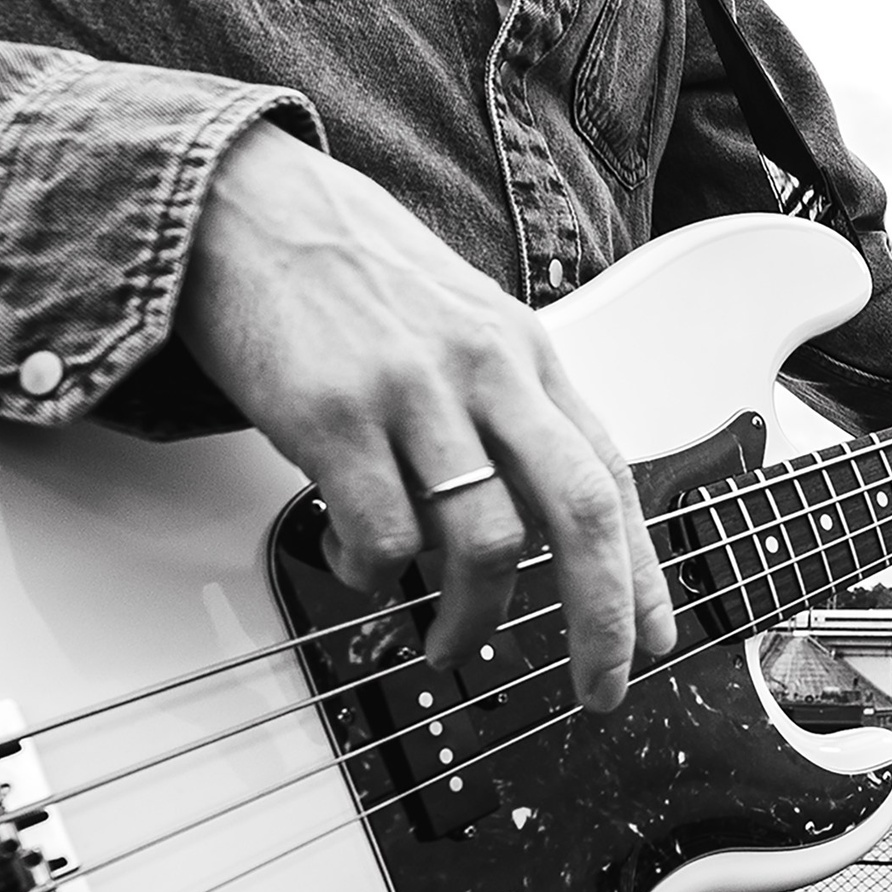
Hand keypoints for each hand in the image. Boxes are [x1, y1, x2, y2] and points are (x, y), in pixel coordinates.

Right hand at [178, 123, 676, 710]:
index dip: (641, 572)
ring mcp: (413, 393)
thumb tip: (530, 530)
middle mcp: (486, 370)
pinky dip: (376, 577)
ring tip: (448, 644)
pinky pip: (382, 539)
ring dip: (472, 619)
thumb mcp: (460, 326)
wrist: (238, 205)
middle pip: (580, 514)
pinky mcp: (334, 417)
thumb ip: (505, 412)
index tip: (653, 641)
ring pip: (483, 544)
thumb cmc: (348, 277)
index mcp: (525, 353)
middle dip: (602, 618)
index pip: (611, 476)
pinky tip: (357, 563)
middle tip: (596, 686)